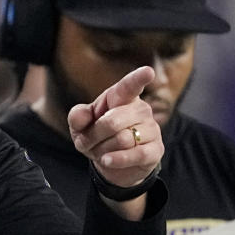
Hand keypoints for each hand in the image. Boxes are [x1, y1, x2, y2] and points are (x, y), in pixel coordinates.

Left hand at [68, 66, 162, 188]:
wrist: (111, 163)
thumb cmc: (96, 136)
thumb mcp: (80, 126)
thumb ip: (77, 116)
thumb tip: (80, 116)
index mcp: (123, 97)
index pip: (130, 85)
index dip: (139, 78)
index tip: (148, 71)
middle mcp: (141, 109)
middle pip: (113, 122)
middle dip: (93, 136)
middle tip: (86, 142)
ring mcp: (151, 129)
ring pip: (122, 139)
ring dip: (102, 150)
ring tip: (100, 152)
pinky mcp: (156, 150)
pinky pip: (137, 154)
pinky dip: (117, 159)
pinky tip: (107, 161)